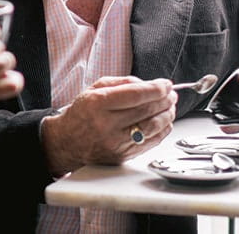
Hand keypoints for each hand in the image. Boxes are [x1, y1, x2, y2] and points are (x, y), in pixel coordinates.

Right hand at [41, 76, 176, 175]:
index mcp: (98, 103)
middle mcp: (106, 124)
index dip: (155, 88)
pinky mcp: (123, 155)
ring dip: (167, 114)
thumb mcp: (94, 89)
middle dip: (164, 100)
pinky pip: (151, 142)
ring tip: (170, 106)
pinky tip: (165, 121)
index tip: (166, 84)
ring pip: (152, 127)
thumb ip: (121, 83)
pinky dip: (163, 130)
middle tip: (171, 94)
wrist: (68, 141)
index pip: (135, 94)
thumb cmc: (82, 113)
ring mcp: (116, 142)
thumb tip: (149, 84)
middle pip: (146, 110)